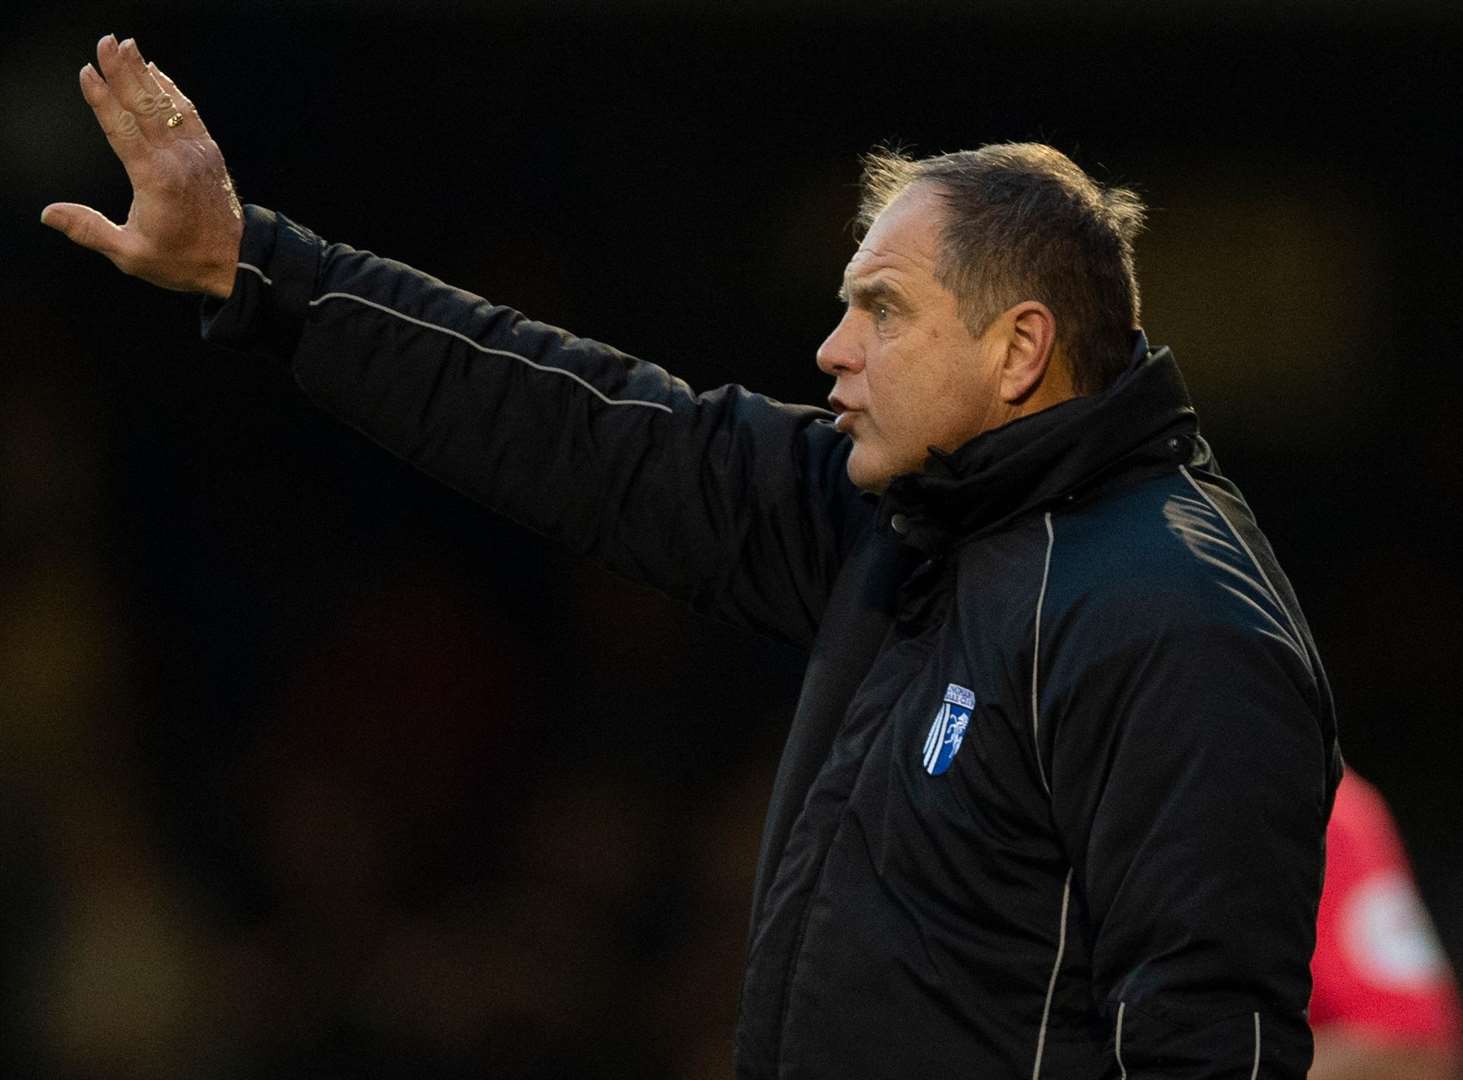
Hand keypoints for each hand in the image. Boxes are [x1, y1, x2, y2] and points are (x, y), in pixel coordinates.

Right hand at [42, 35, 244, 297]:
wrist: (236, 261)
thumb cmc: (183, 260)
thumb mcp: (131, 254)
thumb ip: (90, 230)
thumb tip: (50, 213)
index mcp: (155, 179)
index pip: (122, 129)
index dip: (103, 98)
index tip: (87, 72)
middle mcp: (177, 158)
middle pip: (145, 105)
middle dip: (123, 71)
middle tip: (106, 42)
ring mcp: (196, 152)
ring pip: (168, 103)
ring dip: (145, 73)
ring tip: (127, 46)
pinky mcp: (209, 152)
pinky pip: (189, 113)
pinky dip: (172, 90)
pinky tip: (158, 74)